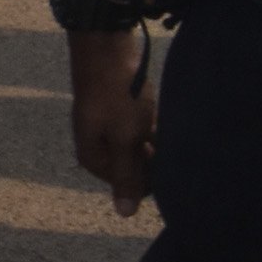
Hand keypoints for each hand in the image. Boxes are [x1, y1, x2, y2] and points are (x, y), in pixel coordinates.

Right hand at [69, 27, 155, 213]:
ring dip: (152, 136)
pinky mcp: (112, 111)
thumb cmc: (117, 94)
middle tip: (161, 130)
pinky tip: (152, 108)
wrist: (105, 46)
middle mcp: (96, 148)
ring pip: (137, 146)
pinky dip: (147, 122)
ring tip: (155, 116)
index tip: (167, 152)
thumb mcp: (126, 138)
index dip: (155, 173)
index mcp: (94, 160)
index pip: (134, 185)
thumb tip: (125, 215)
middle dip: (153, 153)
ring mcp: (103, 129)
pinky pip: (135, 128)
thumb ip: (127, 176)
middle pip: (134, 166)